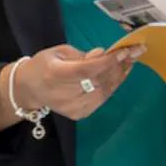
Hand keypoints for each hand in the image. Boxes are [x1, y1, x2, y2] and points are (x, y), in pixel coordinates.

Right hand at [10, 44, 142, 122]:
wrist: (30, 89)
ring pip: (104, 91)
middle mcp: (64, 94)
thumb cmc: (45, 64)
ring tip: (131, 61)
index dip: (109, 61)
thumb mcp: (60, 52)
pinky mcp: (78, 114)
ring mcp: (72, 108)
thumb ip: (82, 55)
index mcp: (56, 74)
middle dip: (120, 66)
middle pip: (98, 81)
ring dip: (120, 76)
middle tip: (135, 52)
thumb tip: (103, 55)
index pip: (87, 69)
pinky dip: (113, 86)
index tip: (126, 51)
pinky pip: (101, 99)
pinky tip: (120, 74)